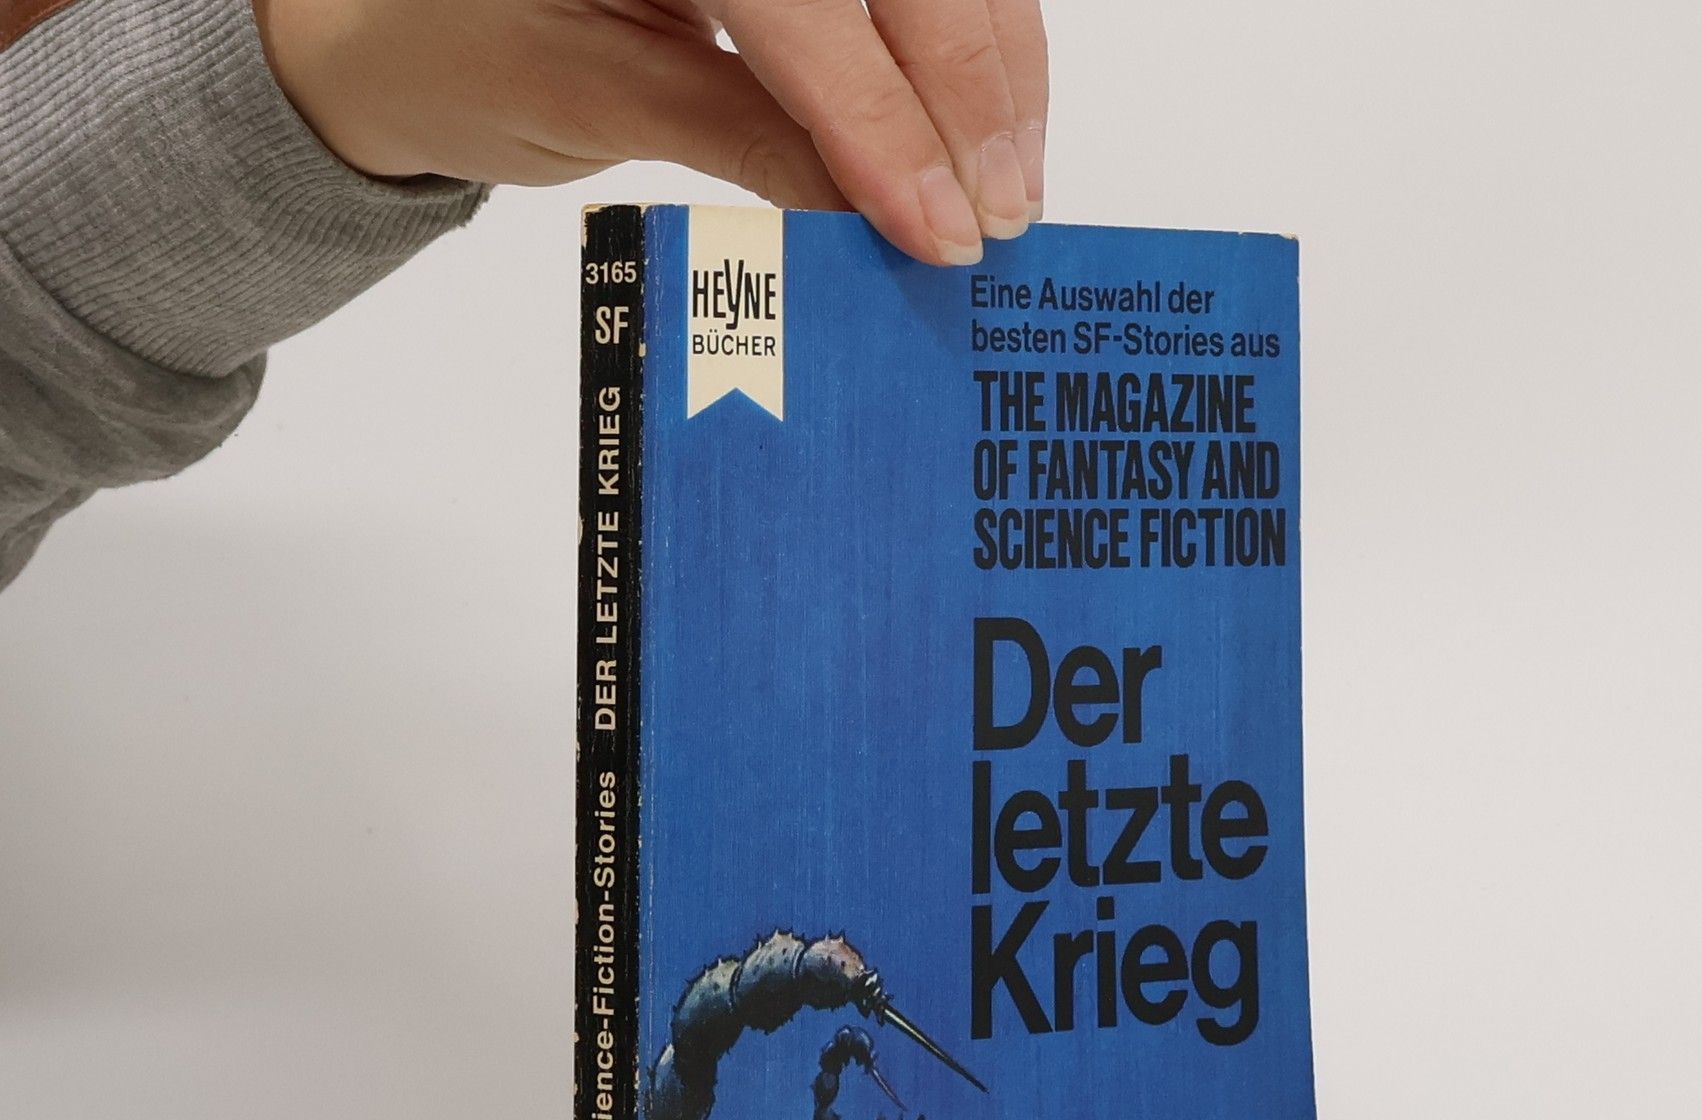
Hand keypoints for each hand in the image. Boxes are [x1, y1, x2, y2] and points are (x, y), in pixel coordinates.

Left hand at [254, 0, 1046, 264]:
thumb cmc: (456, 50)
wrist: (398, 18)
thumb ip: (736, 137)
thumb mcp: (585, 97)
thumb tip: (871, 212)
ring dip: (992, 64)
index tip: (936, 227)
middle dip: (967, 87)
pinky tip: (993, 118)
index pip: (802, 4)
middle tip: (1004, 211)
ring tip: (1015, 180)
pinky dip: (968, 40)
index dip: (881, 120)